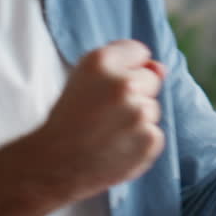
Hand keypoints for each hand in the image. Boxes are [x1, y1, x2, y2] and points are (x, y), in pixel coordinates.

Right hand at [0, 40, 165, 215]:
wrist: (54, 164)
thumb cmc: (68, 119)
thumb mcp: (83, 79)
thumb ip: (123, 66)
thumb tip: (161, 68)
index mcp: (101, 61)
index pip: (138, 51)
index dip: (127, 68)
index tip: (110, 85)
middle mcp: (123, 84)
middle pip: (151, 78)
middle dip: (137, 92)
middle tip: (107, 111)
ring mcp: (139, 113)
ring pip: (153, 108)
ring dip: (138, 119)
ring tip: (109, 132)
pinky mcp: (150, 140)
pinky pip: (155, 133)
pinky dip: (141, 142)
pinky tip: (117, 147)